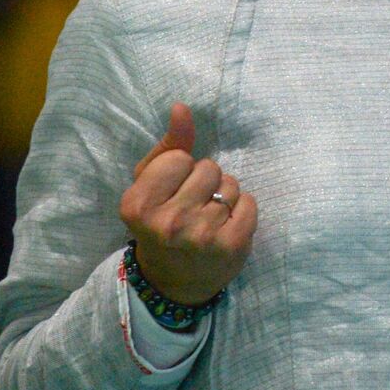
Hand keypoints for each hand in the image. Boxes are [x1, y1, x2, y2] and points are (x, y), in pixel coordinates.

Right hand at [118, 103, 256, 304]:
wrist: (173, 282)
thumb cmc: (160, 222)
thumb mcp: (151, 185)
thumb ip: (169, 145)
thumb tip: (182, 107)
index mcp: (138, 205)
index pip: (179, 158)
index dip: (180, 171)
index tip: (171, 193)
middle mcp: (168, 223)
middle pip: (208, 168)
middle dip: (204, 181)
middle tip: (192, 206)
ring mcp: (202, 237)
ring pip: (231, 184)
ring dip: (224, 195)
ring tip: (208, 217)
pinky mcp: (231, 247)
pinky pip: (250, 203)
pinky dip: (243, 210)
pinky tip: (226, 226)